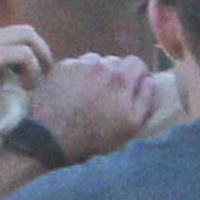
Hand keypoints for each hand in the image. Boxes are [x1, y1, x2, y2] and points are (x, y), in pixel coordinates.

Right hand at [0, 13, 49, 96]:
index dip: (11, 51)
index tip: (15, 71)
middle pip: (21, 30)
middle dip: (36, 49)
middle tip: (41, 72)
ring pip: (29, 36)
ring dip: (41, 57)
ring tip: (40, 80)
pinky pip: (25, 55)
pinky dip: (32, 70)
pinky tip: (27, 87)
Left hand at [26, 54, 159, 160]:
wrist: (50, 137)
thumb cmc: (94, 136)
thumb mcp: (131, 126)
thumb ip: (146, 99)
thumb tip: (149, 80)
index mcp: (121, 78)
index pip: (136, 62)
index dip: (136, 75)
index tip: (131, 88)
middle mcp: (101, 64)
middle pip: (114, 62)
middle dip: (115, 75)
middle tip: (107, 96)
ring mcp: (79, 64)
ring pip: (94, 62)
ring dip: (95, 74)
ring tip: (88, 95)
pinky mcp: (61, 67)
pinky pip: (76, 66)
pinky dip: (76, 76)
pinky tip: (71, 94)